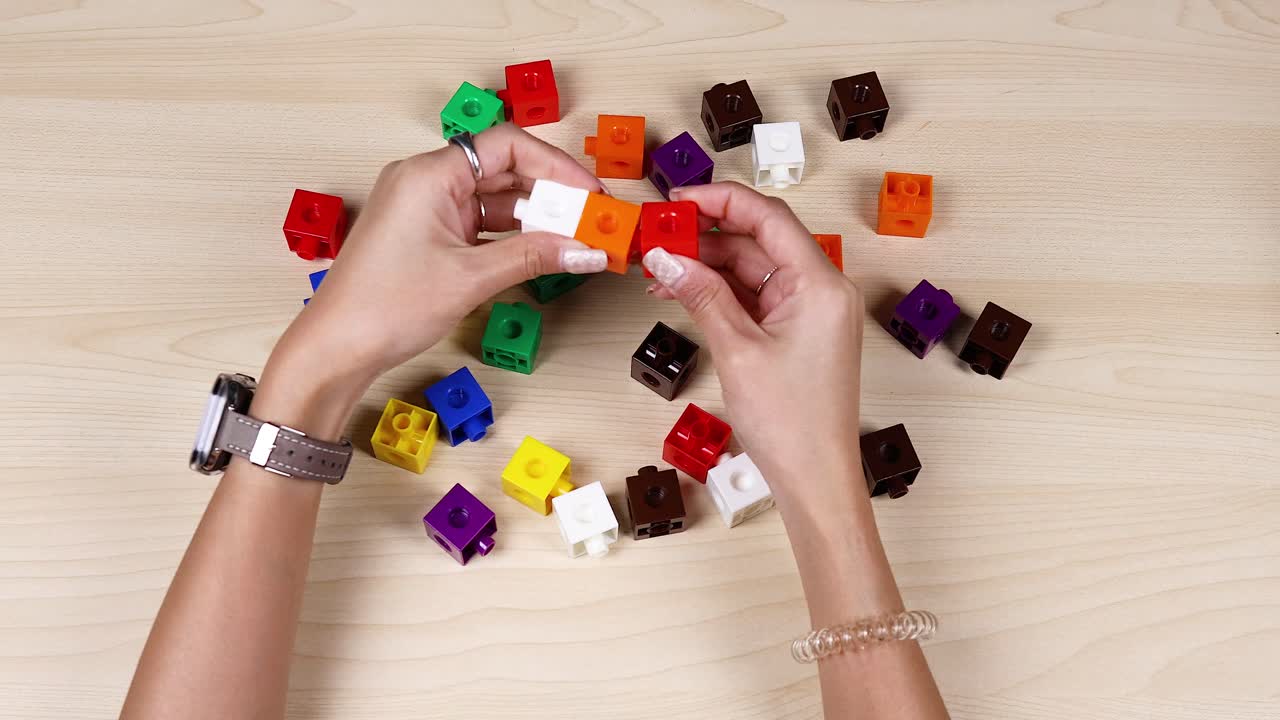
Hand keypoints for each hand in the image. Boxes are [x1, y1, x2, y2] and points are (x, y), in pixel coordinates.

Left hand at [275, 124, 609, 381]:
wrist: (337, 348)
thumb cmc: (381, 307)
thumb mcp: (470, 278)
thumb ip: (534, 257)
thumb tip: (584, 249)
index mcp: (429, 174)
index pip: (507, 146)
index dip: (556, 166)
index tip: (589, 193)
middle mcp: (425, 181)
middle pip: (504, 170)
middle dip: (552, 195)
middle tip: (592, 219)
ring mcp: (425, 208)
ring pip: (495, 200)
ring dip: (536, 219)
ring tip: (575, 239)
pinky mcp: (426, 234)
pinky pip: (480, 223)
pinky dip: (512, 237)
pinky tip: (542, 252)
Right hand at [642, 182, 864, 514]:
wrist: (815, 478)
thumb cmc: (793, 424)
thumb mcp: (736, 351)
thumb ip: (701, 296)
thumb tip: (666, 258)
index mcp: (820, 284)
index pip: (768, 218)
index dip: (719, 200)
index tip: (677, 199)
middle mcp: (822, 290)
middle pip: (757, 240)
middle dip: (704, 235)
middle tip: (656, 236)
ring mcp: (810, 311)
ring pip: (751, 268)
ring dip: (706, 265)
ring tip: (658, 269)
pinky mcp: (797, 331)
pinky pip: (754, 296)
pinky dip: (719, 291)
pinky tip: (681, 291)